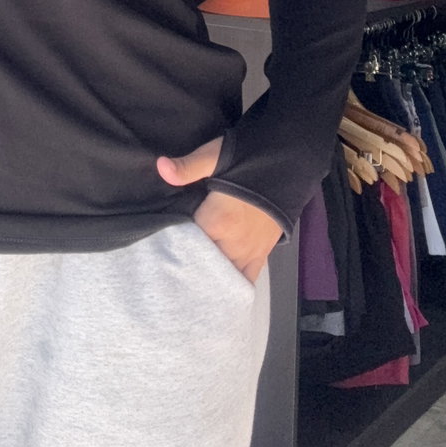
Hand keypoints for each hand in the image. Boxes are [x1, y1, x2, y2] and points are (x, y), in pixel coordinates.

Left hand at [156, 136, 280, 284]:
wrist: (289, 163)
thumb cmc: (248, 158)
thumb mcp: (214, 155)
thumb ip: (188, 167)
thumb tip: (160, 167)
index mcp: (217, 222)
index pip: (185, 244)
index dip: (169, 247)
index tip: (156, 248)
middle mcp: (233, 244)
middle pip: (203, 265)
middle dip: (186, 265)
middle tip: (167, 267)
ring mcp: (249, 252)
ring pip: (223, 276)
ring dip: (207, 277)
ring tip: (189, 281)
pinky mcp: (262, 254)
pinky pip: (247, 278)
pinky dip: (232, 284)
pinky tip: (219, 291)